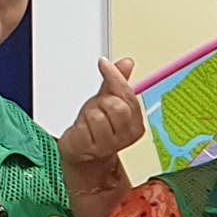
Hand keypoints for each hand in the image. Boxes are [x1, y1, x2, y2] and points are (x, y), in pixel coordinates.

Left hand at [60, 58, 142, 196]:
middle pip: (117, 106)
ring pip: (98, 115)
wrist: (83, 154)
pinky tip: (82, 129)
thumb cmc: (96, 127)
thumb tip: (127, 63)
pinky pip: (85, 126)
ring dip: (89, 113)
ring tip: (88, 120)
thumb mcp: (107, 100)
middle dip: (102, 102)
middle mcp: (125, 137)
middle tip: (97, 107)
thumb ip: (117, 82)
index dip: (115, 77)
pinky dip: (80, 124)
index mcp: (135, 125)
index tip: (104, 64)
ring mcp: (108, 145)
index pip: (129, 96)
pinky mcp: (89, 149)